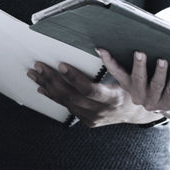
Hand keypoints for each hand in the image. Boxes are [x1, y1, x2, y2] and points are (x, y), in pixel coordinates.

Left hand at [28, 61, 152, 125]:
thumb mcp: (128, 77)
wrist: (135, 112)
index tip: (61, 65)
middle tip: (39, 66)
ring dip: (48, 87)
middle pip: (71, 96)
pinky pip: (67, 107)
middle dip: (52, 80)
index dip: (74, 78)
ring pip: (66, 102)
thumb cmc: (132, 90)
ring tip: (35, 74)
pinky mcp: (86, 120)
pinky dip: (54, 96)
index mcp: (111, 98)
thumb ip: (113, 65)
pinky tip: (42, 88)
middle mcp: (100, 111)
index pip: (88, 90)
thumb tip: (99, 48)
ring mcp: (92, 118)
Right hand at [97, 49, 169, 127]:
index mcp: (128, 85)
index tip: (102, 49)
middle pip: (137, 78)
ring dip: (159, 72)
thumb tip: (121, 45)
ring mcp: (153, 101)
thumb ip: (131, 64)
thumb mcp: (139, 78)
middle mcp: (138, 95)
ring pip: (156, 85)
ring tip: (162, 61)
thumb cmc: (152, 87)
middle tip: (140, 53)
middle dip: (139, 65)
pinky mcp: (167, 104)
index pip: (116, 72)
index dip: (108, 61)